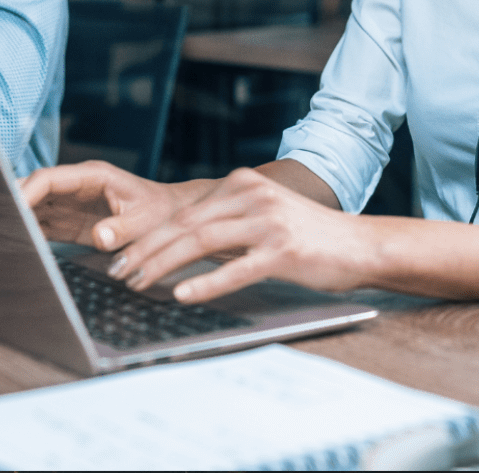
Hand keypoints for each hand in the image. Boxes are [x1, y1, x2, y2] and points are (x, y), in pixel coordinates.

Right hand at [20, 161, 208, 250]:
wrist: (172, 219)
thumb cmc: (161, 214)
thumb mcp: (146, 221)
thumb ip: (122, 229)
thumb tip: (99, 237)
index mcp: (92, 176)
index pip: (49, 178)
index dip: (27, 192)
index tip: (12, 210)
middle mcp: (76, 186)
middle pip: (34, 190)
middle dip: (12, 203)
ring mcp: (70, 204)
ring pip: (33, 207)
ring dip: (16, 220)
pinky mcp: (68, 222)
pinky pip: (40, 225)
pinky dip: (26, 234)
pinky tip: (14, 246)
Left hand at [104, 167, 370, 304]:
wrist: (360, 244)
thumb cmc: (307, 237)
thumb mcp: (261, 216)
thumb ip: (225, 221)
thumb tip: (177, 245)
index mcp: (242, 183)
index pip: (183, 211)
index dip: (148, 235)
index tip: (121, 256)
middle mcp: (252, 195)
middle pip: (185, 224)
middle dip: (146, 250)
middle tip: (118, 273)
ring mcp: (268, 221)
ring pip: (202, 242)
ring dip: (164, 265)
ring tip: (139, 283)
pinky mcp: (283, 250)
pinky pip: (236, 268)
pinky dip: (205, 283)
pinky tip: (182, 294)